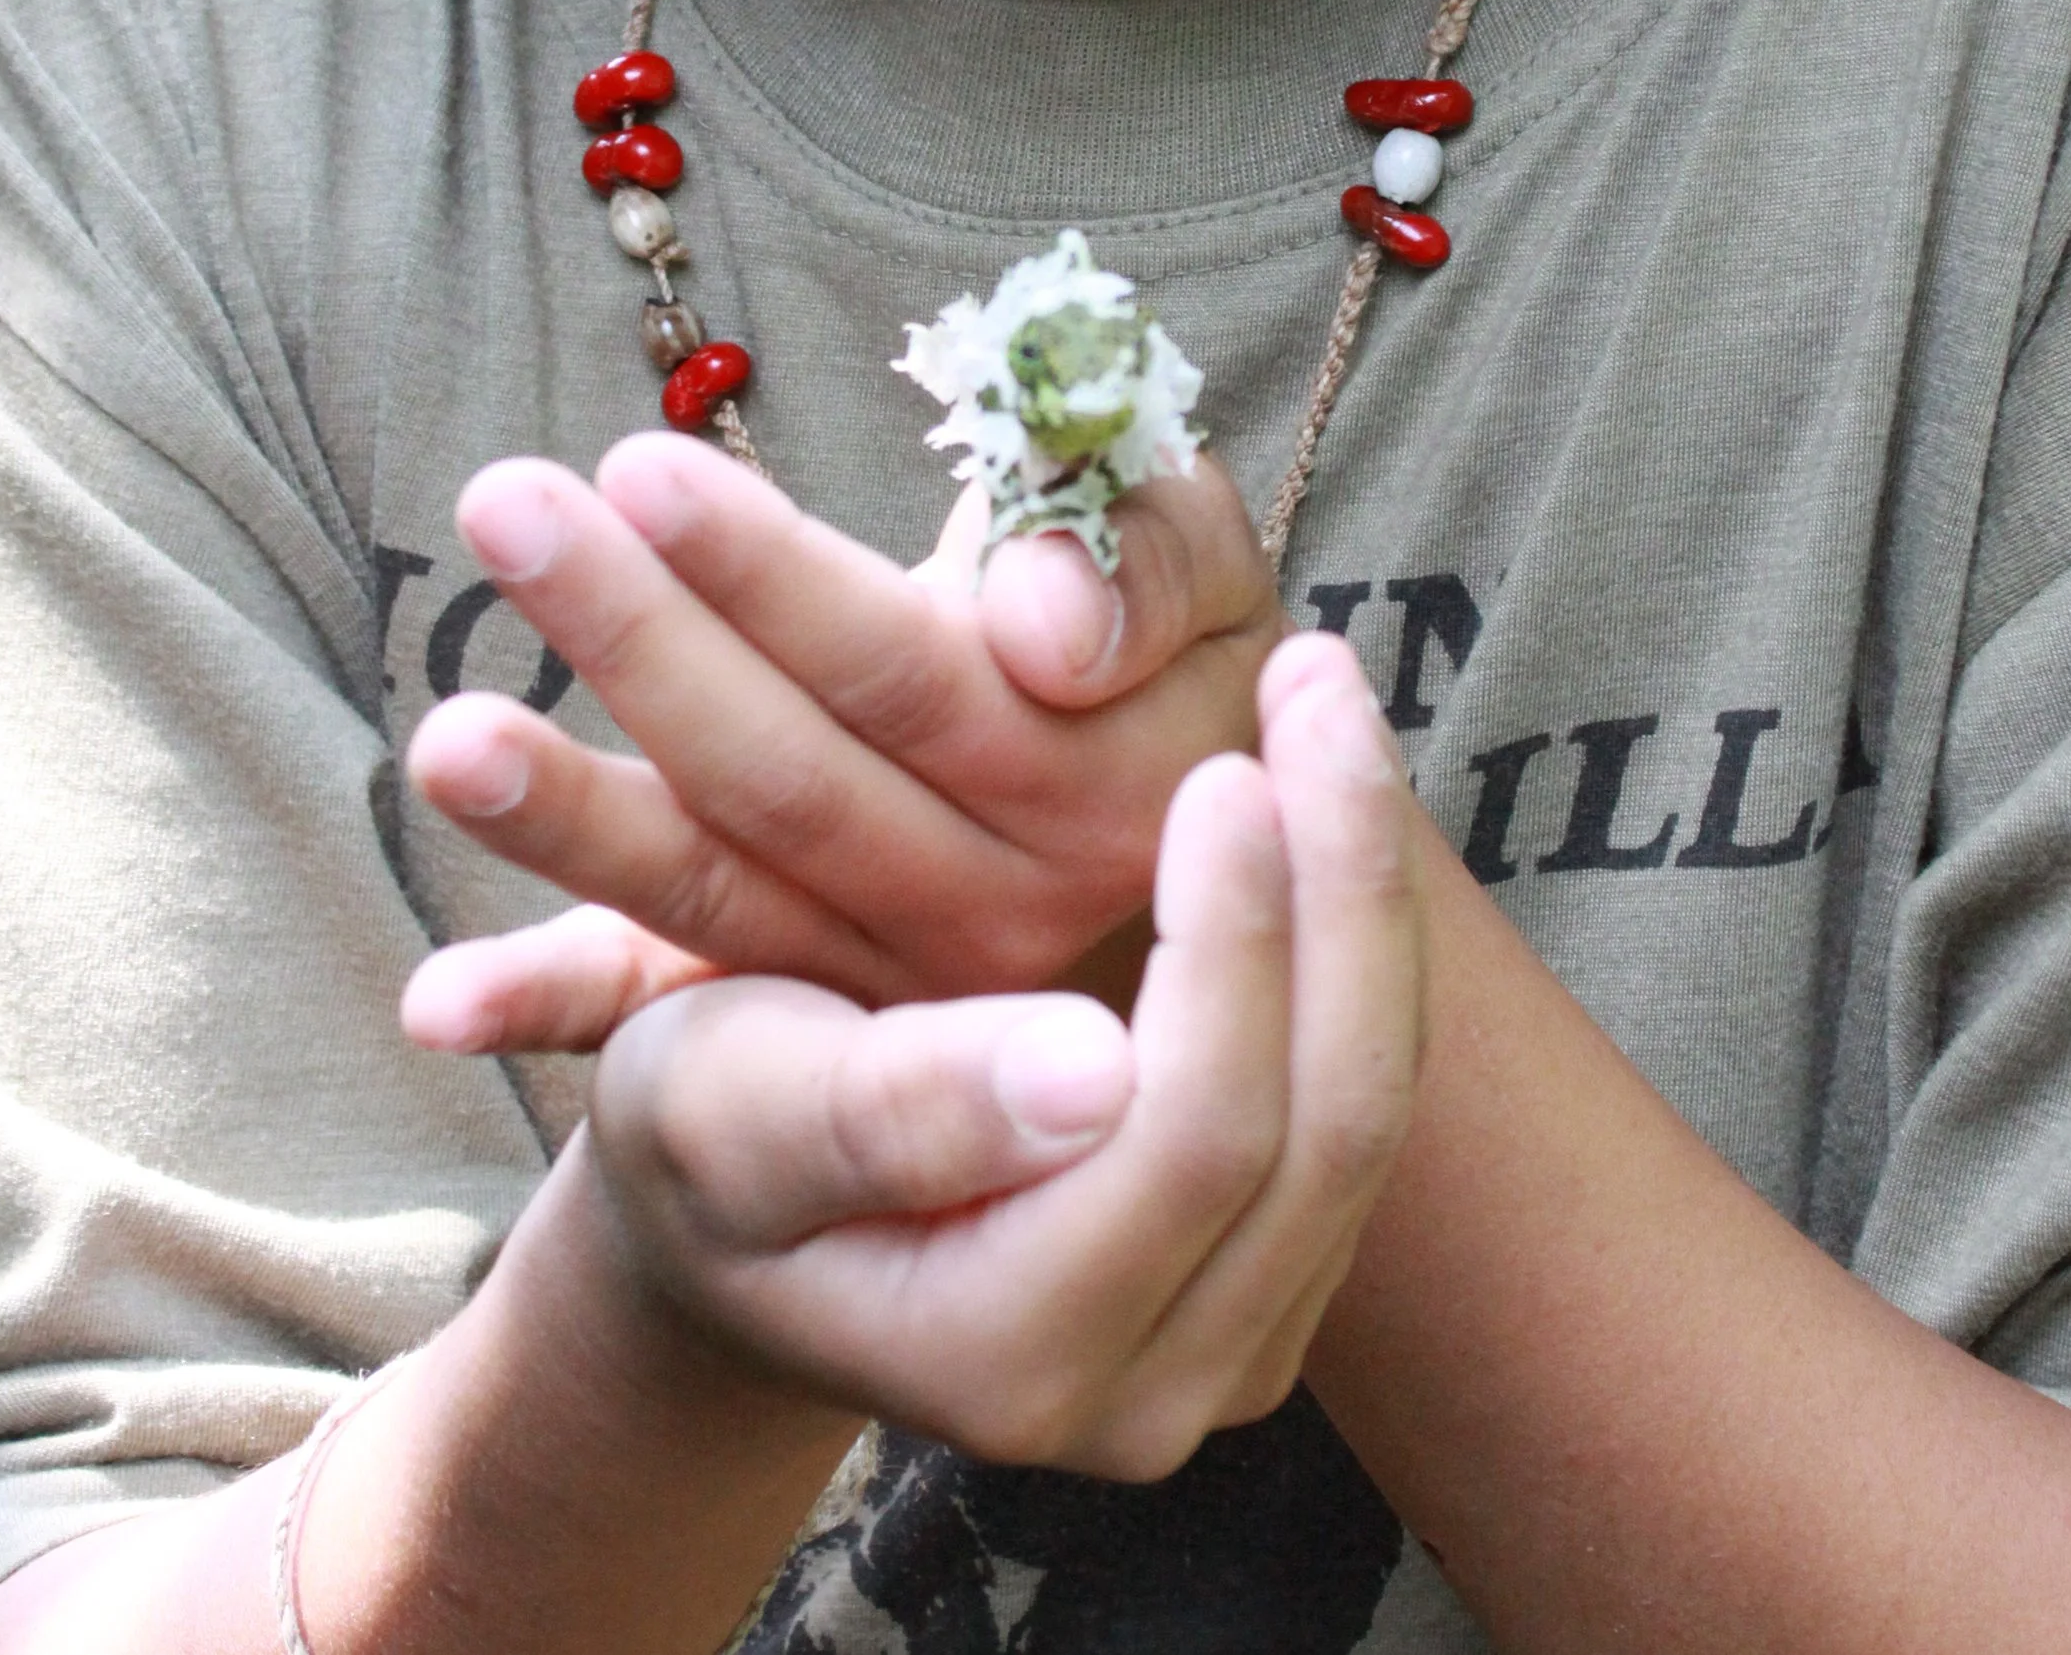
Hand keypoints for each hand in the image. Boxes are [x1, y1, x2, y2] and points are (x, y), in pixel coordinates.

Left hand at [406, 431, 1283, 1023]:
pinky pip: (681, 1023)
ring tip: (440, 738)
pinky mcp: (808, 1032)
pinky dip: (557, 1008)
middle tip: (499, 505)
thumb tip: (1038, 620)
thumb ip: (1149, 557)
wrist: (1222, 889)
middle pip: (787, 776)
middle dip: (637, 637)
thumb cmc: (1190, 673)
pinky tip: (437, 1004)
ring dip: (570, 822)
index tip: (647, 475)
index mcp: (1091, 786)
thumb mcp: (1216, 588)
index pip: (909, 673)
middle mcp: (985, 910)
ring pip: (717, 898)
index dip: (774, 580)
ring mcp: (888, 991)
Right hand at [576, 637, 1423, 1481]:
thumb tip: (1090, 1073)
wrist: (727, 1203)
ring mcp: (1228, 1347)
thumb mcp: (725, 1099)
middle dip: (1337, 885)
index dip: (1232, 947)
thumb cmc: (700, 1125)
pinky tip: (1322, 787)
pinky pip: (1360, 1094)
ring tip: (1330, 704)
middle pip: (1326, 1128)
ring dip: (1366, 890)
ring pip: (1371, 1108)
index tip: (1225, 767)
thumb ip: (887, 1105)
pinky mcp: (1273, 1274)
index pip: (1186, 1143)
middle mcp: (1144, 1394)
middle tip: (1310, 677)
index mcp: (1003, 1359)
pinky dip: (1355, 931)